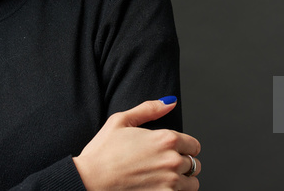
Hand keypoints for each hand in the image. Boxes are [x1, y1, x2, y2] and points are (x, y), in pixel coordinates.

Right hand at [73, 98, 200, 189]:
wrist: (89, 180)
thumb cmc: (102, 152)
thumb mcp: (121, 120)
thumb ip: (149, 109)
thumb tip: (170, 102)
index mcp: (165, 139)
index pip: (194, 145)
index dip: (183, 147)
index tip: (172, 151)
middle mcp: (172, 161)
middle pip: (194, 165)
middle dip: (182, 165)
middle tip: (162, 166)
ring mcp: (169, 183)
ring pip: (192, 184)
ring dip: (182, 182)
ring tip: (162, 180)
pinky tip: (157, 188)